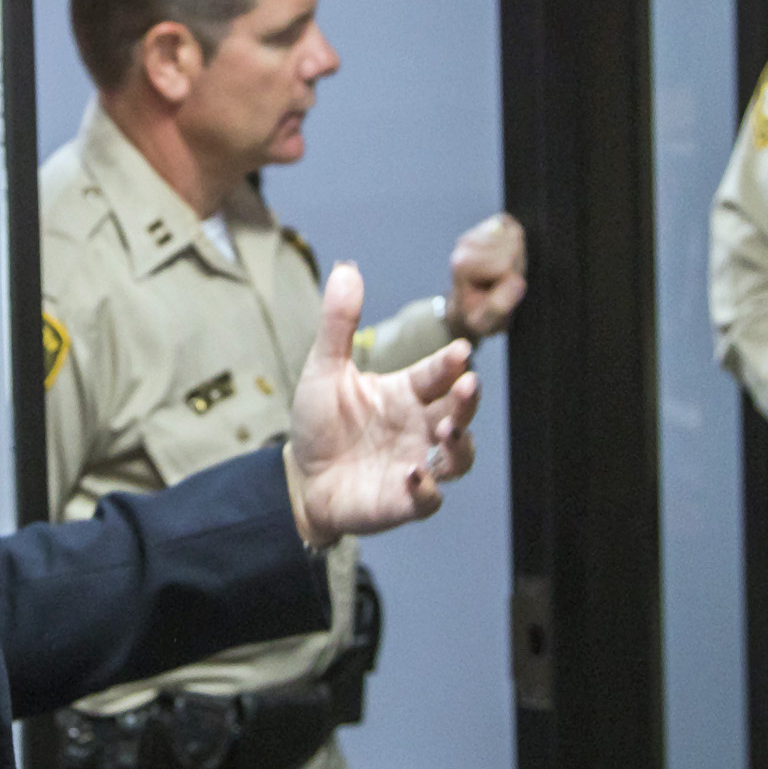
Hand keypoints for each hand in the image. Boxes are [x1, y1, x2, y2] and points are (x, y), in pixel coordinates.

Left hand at [288, 261, 481, 544]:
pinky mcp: (404, 500)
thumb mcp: (325, 369)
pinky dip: (426, 490)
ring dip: (459, 444)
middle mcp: (420, 426)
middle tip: (468, 386)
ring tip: (447, 430)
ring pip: (458, 456)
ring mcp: (417, 464)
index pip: (438, 373)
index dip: (450, 363)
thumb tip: (346, 268)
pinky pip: (428, 499)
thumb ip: (339, 323)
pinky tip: (414, 475)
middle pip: (460, 412)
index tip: (459, 352)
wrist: (299, 479)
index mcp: (407, 392)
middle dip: (469, 401)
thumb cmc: (320, 424)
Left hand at [447, 212, 527, 340]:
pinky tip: (507, 256)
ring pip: (515, 234)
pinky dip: (516, 240)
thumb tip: (518, 283)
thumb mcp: (484, 323)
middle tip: (505, 283)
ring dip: (518, 256)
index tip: (502, 294)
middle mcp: (465, 244)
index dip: (512, 282)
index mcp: (462, 265)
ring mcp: (476, 232)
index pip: (504, 265)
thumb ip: (497, 307)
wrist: (467, 306)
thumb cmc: (478, 315)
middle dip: (517, 267)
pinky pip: (513, 224)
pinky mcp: (487, 225)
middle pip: (512, 246)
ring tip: (505, 273)